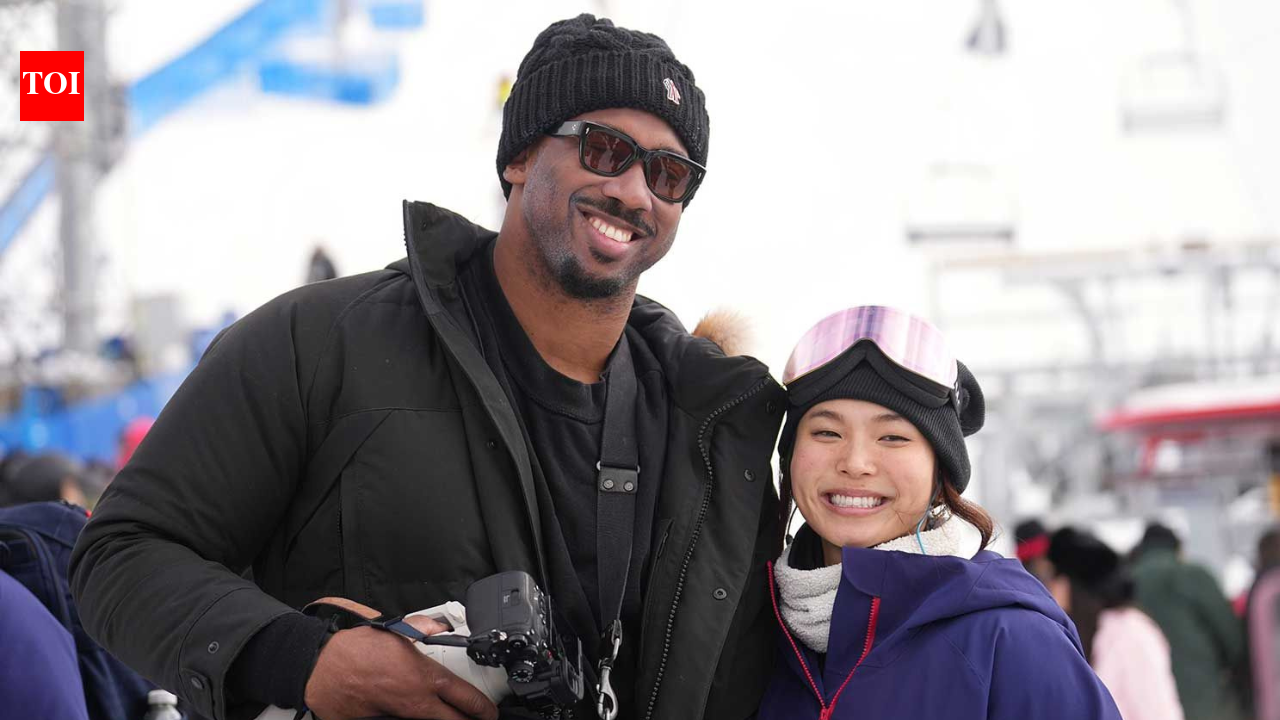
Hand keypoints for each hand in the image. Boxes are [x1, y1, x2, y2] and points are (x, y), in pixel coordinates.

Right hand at [303, 615, 499, 719]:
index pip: (467, 700)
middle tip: (473, 717)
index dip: (483, 709)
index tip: (488, 712)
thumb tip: (436, 627)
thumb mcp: (395, 630)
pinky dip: (403, 715)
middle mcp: (416, 703)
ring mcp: (398, 717)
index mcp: (426, 678)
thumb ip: (422, 628)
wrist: (320, 667)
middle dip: (466, 719)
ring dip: (433, 716)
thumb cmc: (354, 649)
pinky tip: (398, 704)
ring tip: (433, 708)